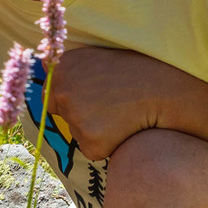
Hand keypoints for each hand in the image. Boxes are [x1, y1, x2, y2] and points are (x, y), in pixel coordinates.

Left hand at [43, 46, 176, 160]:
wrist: (161, 89)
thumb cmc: (132, 72)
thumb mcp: (93, 58)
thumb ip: (70, 69)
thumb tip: (45, 70)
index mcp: (60, 71)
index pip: (50, 96)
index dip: (69, 102)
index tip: (88, 101)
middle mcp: (61, 94)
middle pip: (63, 116)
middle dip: (81, 116)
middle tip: (108, 108)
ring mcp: (75, 118)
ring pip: (79, 134)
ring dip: (95, 130)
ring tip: (120, 115)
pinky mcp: (90, 143)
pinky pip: (93, 150)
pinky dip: (106, 145)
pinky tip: (123, 129)